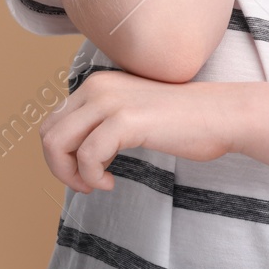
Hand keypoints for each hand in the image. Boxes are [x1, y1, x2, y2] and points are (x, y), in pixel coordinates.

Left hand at [38, 69, 233, 193]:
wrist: (220, 115)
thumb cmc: (183, 121)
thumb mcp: (132, 113)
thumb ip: (102, 123)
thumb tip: (70, 152)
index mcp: (98, 84)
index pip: (52, 123)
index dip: (61, 156)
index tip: (86, 172)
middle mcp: (98, 86)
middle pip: (48, 134)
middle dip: (59, 167)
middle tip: (86, 184)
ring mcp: (110, 101)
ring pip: (57, 144)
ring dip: (71, 175)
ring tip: (96, 184)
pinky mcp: (125, 120)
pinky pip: (87, 156)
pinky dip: (93, 178)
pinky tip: (111, 183)